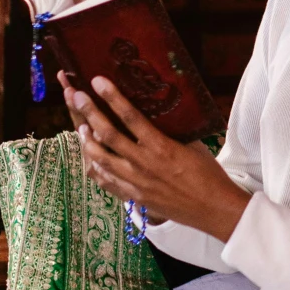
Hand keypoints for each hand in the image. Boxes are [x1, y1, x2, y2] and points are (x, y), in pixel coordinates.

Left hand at [59, 71, 250, 242]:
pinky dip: (96, 168)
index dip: (112, 97)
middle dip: (89, 113)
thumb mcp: (192, 145)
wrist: (212, 208)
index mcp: (161, 146)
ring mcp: (136, 182)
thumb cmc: (207, 174)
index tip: (97, 81)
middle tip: (76, 96)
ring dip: (87, 141)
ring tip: (81, 127)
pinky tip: (92, 158)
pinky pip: (106, 182)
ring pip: (101, 159)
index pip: (130, 116)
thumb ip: (170, 132)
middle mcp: (144, 163)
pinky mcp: (134, 197)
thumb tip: (156, 114)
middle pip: (108, 135)